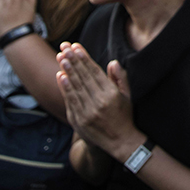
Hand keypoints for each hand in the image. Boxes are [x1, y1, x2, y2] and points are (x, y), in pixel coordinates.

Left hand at [56, 43, 137, 160]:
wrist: (119, 142)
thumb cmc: (124, 115)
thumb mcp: (128, 95)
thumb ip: (120, 77)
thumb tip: (112, 62)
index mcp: (111, 94)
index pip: (94, 72)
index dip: (84, 58)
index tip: (76, 46)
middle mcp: (99, 102)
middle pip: (83, 77)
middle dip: (73, 60)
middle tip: (65, 47)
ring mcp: (87, 112)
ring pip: (75, 87)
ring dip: (67, 71)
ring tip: (61, 57)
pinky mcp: (79, 120)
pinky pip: (70, 100)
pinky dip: (65, 88)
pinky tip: (61, 76)